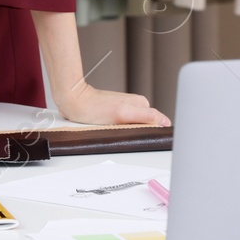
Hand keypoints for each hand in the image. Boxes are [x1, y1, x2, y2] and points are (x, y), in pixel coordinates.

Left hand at [53, 82, 170, 127]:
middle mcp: (136, 105)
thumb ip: (145, 116)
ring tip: (116, 132)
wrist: (74, 101)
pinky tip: (112, 130)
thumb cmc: (93, 108)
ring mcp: (127, 108)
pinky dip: (121, 130)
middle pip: (147, 125)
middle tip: (125, 135)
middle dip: (141, 133)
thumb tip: (164, 122)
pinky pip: (126, 125)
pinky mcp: (117, 112)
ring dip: (130, 132)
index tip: (146, 138)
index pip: (158, 122)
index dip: (155, 133)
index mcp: (142, 104)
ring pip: (136, 126)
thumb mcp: (122, 114)